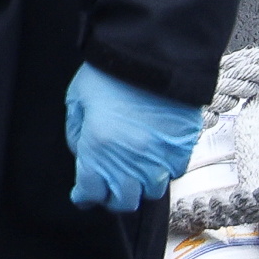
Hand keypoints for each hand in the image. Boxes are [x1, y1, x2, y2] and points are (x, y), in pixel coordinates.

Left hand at [65, 64, 204, 210]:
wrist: (151, 56)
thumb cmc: (108, 74)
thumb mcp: (76, 101)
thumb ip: (76, 134)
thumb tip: (82, 155)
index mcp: (98, 150)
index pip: (90, 193)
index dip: (84, 196)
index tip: (83, 194)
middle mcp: (130, 161)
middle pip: (123, 202)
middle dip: (112, 198)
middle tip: (108, 187)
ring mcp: (159, 158)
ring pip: (150, 192)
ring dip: (140, 185)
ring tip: (134, 171)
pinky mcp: (182, 149)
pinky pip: (174, 172)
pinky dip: (163, 169)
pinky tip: (155, 156)